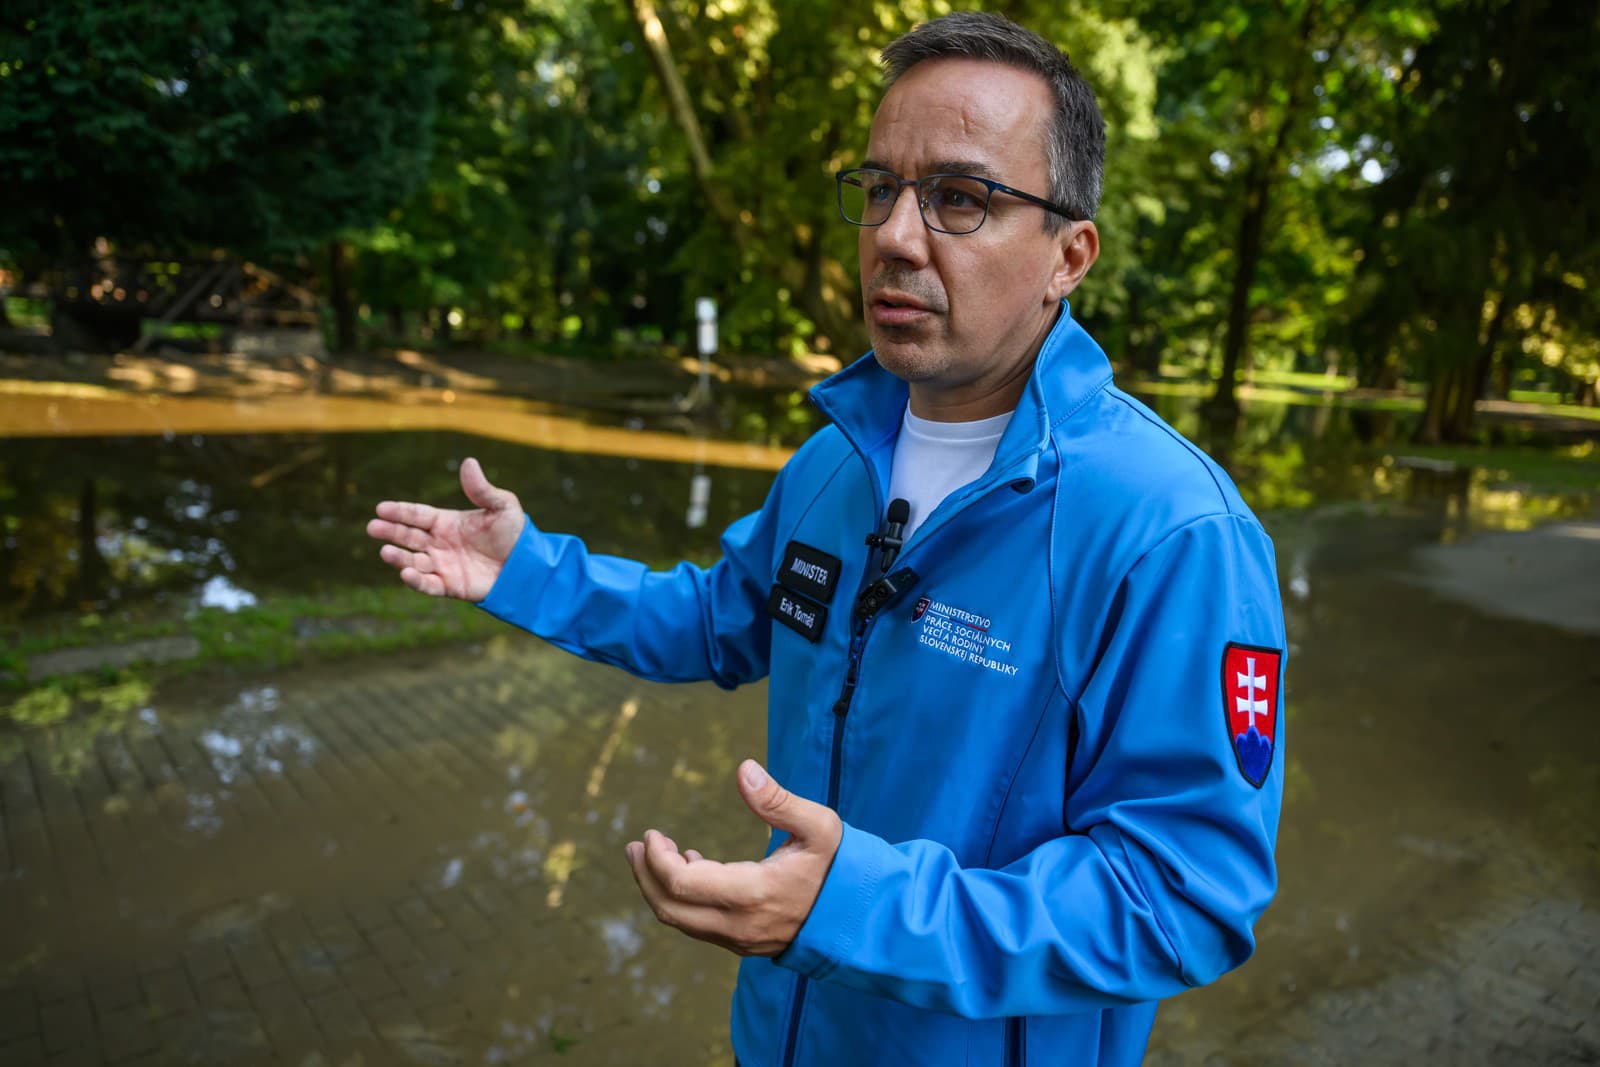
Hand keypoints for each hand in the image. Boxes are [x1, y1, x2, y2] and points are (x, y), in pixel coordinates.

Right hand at [366, 457, 523, 600]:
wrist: (529, 565)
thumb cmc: (515, 534)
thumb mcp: (502, 506)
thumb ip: (482, 489)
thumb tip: (468, 461)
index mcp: (448, 523)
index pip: (418, 515)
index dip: (399, 512)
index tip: (380, 508)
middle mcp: (441, 544)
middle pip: (409, 537)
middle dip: (390, 532)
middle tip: (372, 527)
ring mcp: (444, 565)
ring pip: (414, 561)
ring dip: (398, 557)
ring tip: (386, 551)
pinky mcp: (451, 586)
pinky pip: (429, 585)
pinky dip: (416, 581)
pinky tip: (406, 573)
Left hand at [625, 760, 842, 956]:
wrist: (861, 917)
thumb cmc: (840, 866)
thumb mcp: (818, 825)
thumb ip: (778, 800)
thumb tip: (742, 769)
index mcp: (753, 894)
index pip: (682, 885)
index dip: (657, 859)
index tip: (651, 834)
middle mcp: (739, 924)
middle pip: (670, 908)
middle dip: (644, 875)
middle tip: (633, 847)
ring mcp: (740, 939)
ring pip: (681, 921)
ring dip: (658, 888)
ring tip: (648, 855)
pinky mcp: (743, 943)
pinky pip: (698, 926)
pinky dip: (682, 900)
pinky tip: (690, 867)